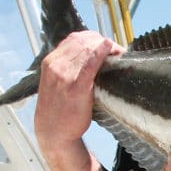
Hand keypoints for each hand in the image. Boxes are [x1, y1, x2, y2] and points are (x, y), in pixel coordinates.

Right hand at [35, 31, 122, 170]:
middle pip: (83, 41)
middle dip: (104, 42)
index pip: (75, 38)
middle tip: (119, 51)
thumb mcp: (59, 82)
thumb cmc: (60, 108)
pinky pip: (90, 64)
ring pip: (87, 49)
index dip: (95, 38)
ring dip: (108, 48)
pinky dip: (101, 53)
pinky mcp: (75, 87)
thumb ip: (70, 68)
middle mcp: (55, 65)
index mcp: (51, 61)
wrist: (53, 132)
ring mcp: (64, 75)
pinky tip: (111, 49)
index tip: (108, 45)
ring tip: (120, 54)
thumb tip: (93, 56)